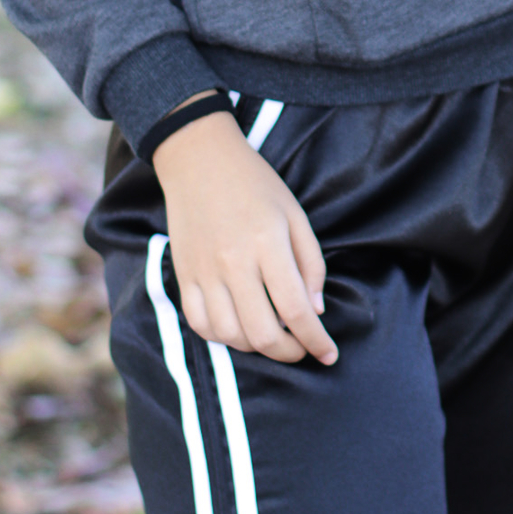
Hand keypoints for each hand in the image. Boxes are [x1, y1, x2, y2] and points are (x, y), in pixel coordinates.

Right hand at [154, 110, 336, 365]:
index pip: (296, 310)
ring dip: (257, 346)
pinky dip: (223, 336)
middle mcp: (234, 262)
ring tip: (273, 334)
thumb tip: (315, 311)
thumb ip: (310, 263)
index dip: (316, 340)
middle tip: (302, 348)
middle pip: (263, 333)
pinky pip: (201, 324)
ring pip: (231, 335)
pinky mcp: (184, 274)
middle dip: (290, 352)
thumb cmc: (255, 183)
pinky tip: (239, 327)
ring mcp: (204, 271)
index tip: (329, 354)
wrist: (199, 159)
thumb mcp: (295, 213)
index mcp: (268, 243)